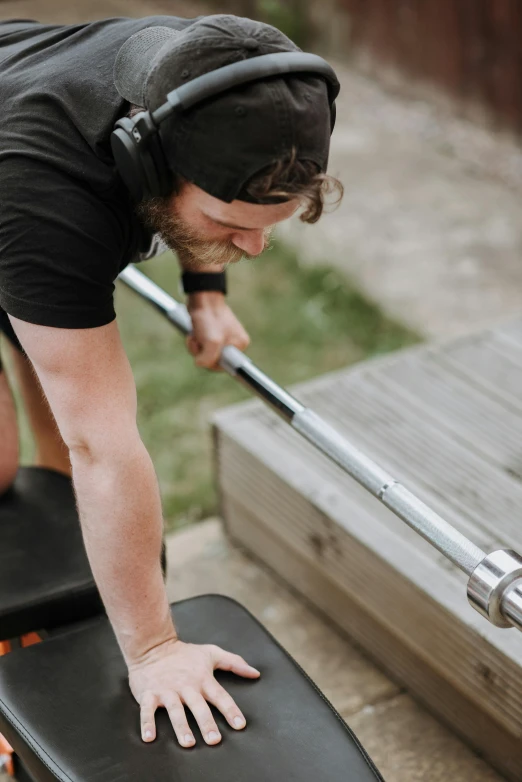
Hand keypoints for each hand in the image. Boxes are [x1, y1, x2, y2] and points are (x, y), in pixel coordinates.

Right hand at [128, 638, 260, 746]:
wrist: (153, 646)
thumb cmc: (184, 653)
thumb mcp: (211, 654)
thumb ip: (234, 663)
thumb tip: (256, 673)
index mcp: (202, 678)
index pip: (220, 696)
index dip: (230, 710)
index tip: (239, 725)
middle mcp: (186, 686)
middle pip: (198, 706)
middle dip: (206, 723)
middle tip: (214, 740)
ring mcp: (166, 690)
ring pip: (175, 710)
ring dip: (181, 727)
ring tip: (188, 743)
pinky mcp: (149, 694)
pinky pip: (147, 710)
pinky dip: (147, 724)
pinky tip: (149, 738)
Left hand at [186, 292, 249, 370]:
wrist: (201, 298)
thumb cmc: (209, 318)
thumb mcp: (211, 342)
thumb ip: (208, 359)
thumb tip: (200, 363)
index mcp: (240, 344)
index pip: (226, 365)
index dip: (213, 363)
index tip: (205, 353)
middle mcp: (234, 342)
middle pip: (215, 360)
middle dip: (202, 353)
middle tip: (197, 341)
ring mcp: (223, 338)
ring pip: (206, 353)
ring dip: (196, 347)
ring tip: (194, 335)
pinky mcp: (212, 333)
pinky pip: (202, 346)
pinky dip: (195, 342)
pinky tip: (193, 334)